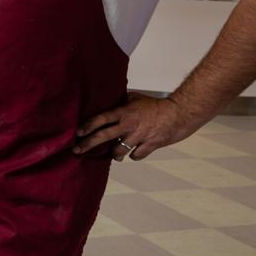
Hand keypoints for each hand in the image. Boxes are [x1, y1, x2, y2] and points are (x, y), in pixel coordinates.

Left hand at [74, 93, 207, 161]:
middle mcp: (129, 125)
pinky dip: (133, 156)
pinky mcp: (149, 146)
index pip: (102, 118)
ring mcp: (139, 137)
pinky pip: (135, 157)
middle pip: (103, 137)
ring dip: (114, 154)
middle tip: (77, 150)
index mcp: (125, 112)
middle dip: (88, 144)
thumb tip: (110, 101)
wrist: (179, 114)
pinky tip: (134, 152)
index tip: (78, 133)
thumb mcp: (136, 98)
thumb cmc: (157, 105)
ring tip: (114, 154)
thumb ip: (122, 102)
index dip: (88, 126)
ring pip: (118, 152)